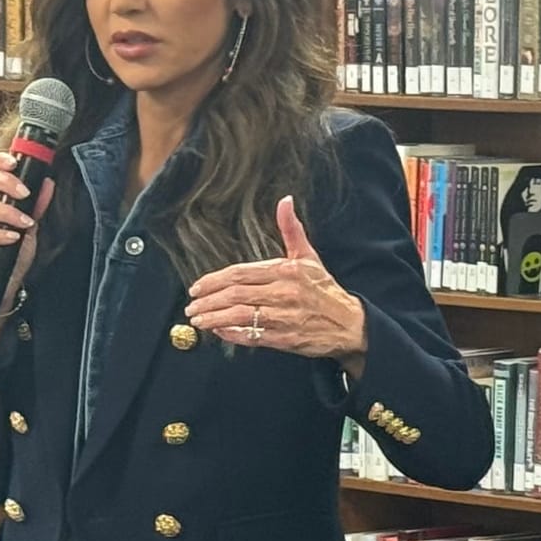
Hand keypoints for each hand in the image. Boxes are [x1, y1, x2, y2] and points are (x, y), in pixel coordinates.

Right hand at [0, 147, 53, 314]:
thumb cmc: (12, 252)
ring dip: (7, 211)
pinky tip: (13, 237)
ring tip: (25, 222)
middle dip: (5, 181)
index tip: (14, 161)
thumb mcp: (30, 226)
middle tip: (25, 192)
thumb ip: (37, 205)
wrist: (4, 283)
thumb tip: (48, 183)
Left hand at [186, 196, 368, 375]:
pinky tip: (218, 331)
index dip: (214, 280)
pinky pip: (251, 336)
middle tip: (192, 304)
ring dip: (213, 318)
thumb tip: (285, 201)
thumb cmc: (325, 290)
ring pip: (239, 316)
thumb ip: (291, 229)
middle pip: (235, 294)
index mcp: (285, 271)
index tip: (197, 286)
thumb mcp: (308, 257)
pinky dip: (231, 334)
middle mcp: (283, 293)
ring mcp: (283, 317)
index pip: (240, 273)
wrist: (349, 324)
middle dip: (208, 300)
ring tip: (198, 319)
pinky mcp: (284, 339)